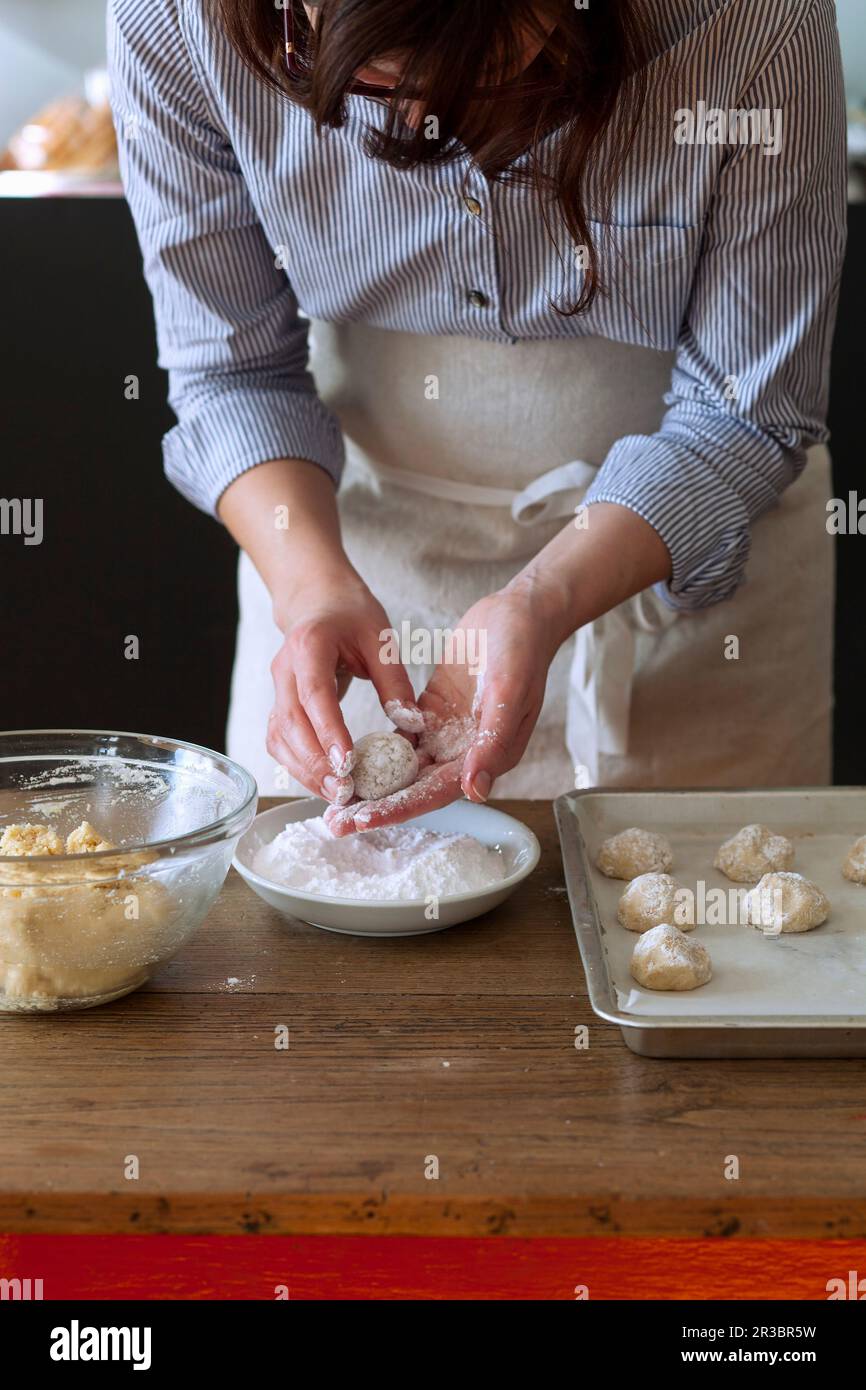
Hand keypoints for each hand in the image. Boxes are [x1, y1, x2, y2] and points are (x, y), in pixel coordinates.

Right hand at [267, 569, 416, 800]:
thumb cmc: (351, 615)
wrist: (317, 601)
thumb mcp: (381, 639)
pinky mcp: (278, 705)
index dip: (328, 731)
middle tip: (344, 793)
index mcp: (309, 646)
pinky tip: (323, 783)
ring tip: (336, 796)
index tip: (347, 764)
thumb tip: (412, 725)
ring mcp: (276, 689)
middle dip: (315, 763)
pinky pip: (280, 742)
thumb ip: (395, 681)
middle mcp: (284, 669)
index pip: (314, 694)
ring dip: (304, 771)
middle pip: (290, 724)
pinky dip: (298, 766)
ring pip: (279, 739)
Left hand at [325, 574, 569, 835]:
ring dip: (371, 785)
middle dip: (376, 806)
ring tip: (333, 800)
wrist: (518, 614)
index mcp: (488, 757)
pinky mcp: (431, 714)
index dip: (399, 808)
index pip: (437, 792)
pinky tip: (345, 759)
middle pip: (414, 788)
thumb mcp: (509, 693)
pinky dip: (375, 751)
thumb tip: (474, 792)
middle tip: (335, 822)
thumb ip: (492, 744)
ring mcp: (447, 735)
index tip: (362, 819)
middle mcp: (465, 754)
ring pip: (403, 768)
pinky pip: (399, 740)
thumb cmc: (521, 650)